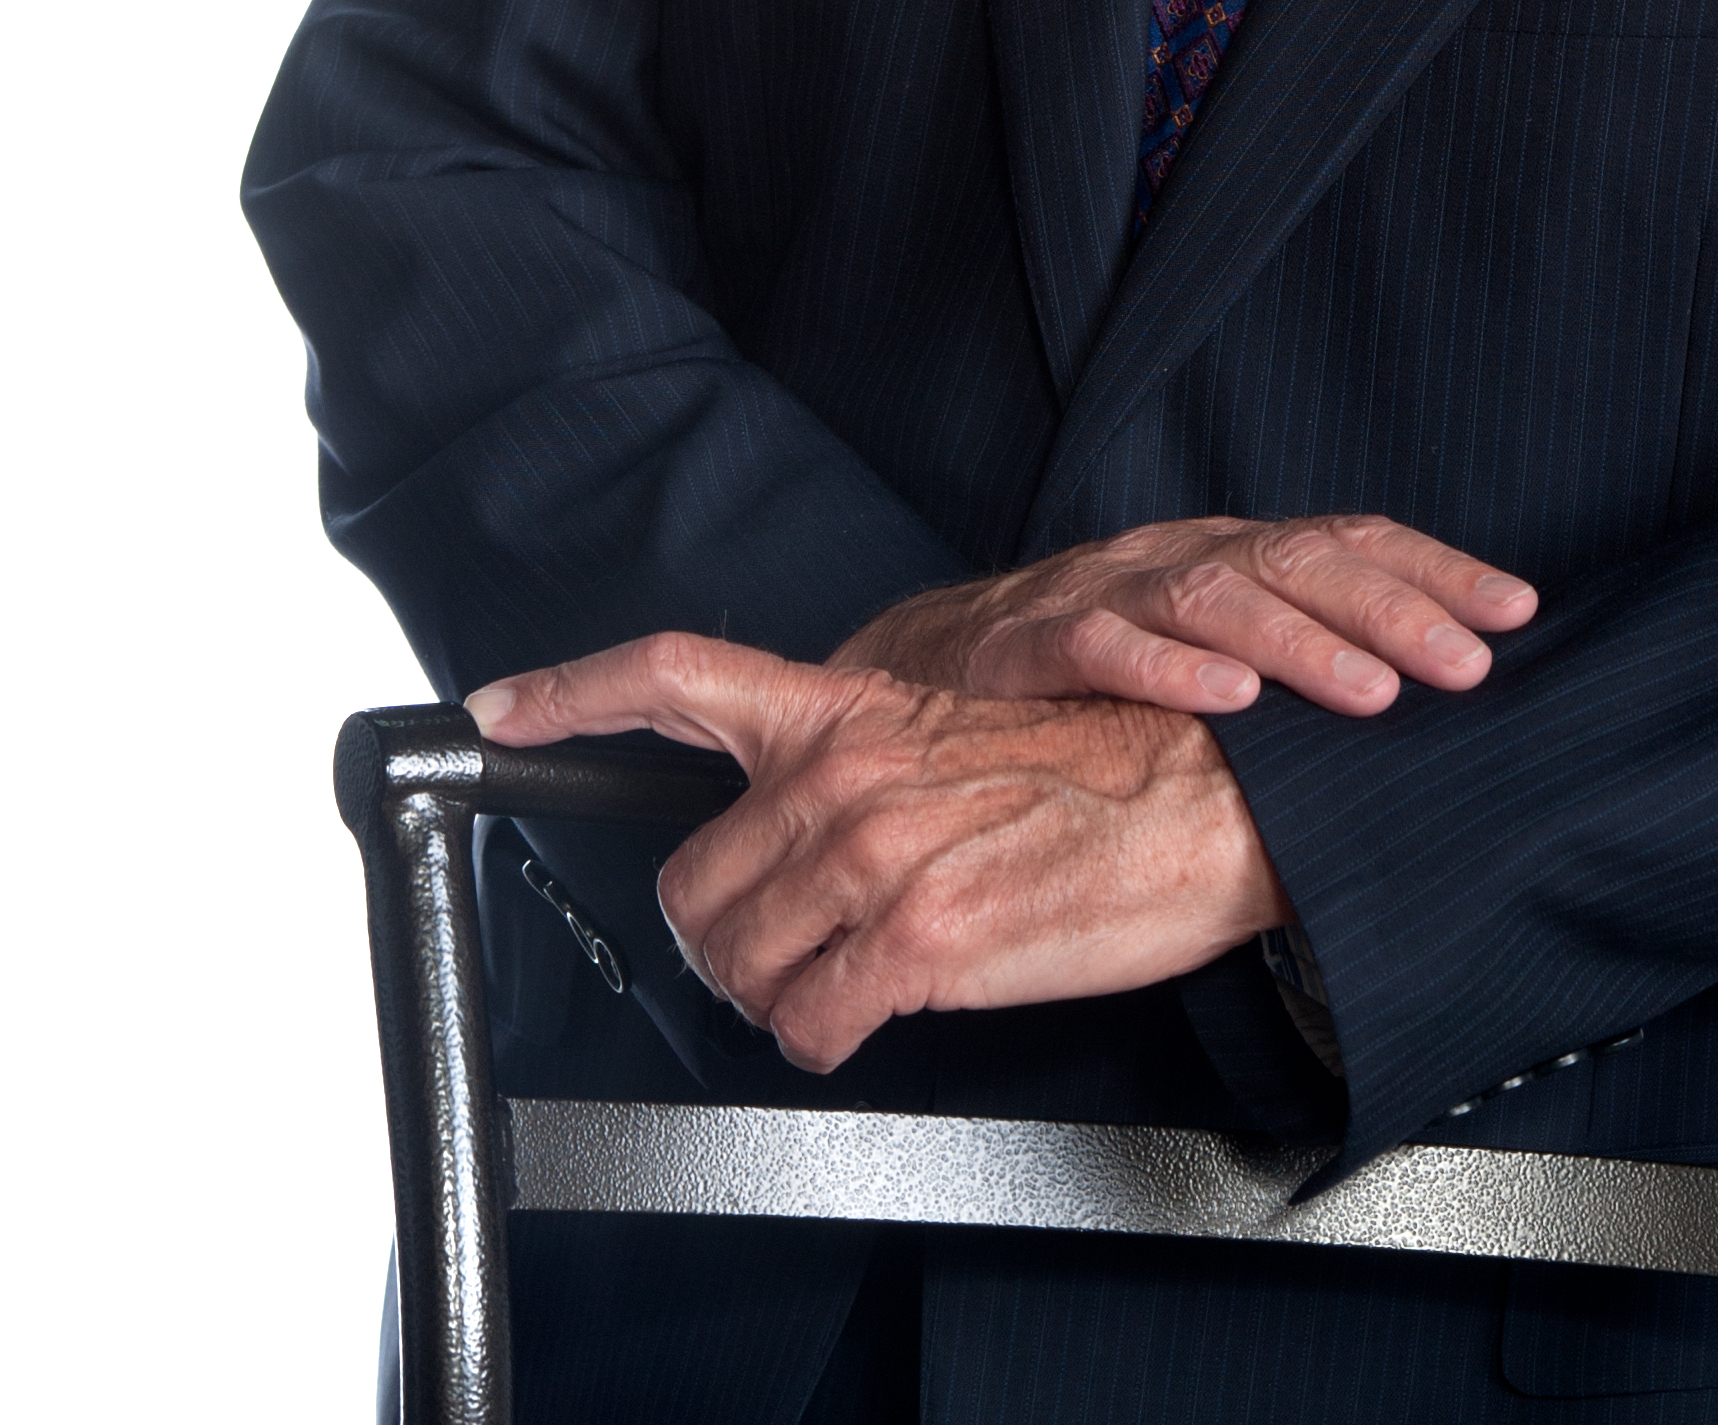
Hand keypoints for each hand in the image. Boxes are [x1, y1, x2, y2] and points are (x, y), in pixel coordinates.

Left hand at [467, 632, 1282, 1071]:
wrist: (1215, 798)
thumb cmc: (1111, 766)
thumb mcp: (961, 731)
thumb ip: (863, 761)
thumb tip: (800, 822)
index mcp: (853, 707)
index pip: (676, 675)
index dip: (571, 694)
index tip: (502, 709)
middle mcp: (848, 771)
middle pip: (692, 886)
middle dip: (720, 940)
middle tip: (773, 953)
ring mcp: (879, 855)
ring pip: (739, 968)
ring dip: (774, 999)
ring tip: (835, 987)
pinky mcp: (924, 941)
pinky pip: (811, 1027)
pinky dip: (824, 1042)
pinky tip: (869, 1018)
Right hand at [831, 513, 1536, 720]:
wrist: (916, 671)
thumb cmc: (1086, 674)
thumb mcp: (1200, 659)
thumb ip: (1290, 665)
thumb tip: (1421, 709)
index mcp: (1229, 555)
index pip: (1350, 541)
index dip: (1436, 571)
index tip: (1521, 611)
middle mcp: (1177, 556)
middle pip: (1298, 561)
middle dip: (1393, 610)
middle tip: (1469, 663)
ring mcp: (1102, 590)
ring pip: (1213, 595)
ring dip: (1299, 643)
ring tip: (1372, 693)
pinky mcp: (1026, 641)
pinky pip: (1099, 643)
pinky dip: (1165, 668)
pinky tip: (1225, 701)